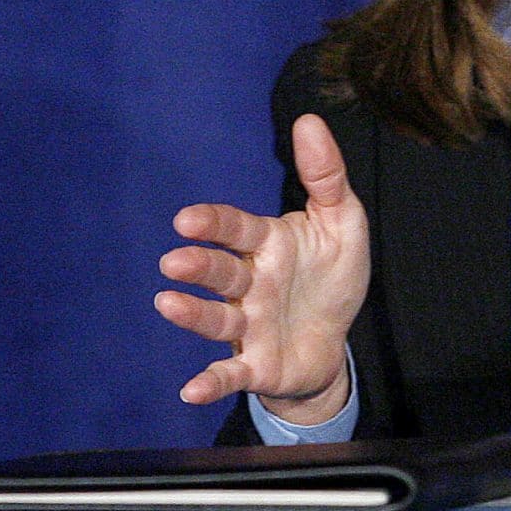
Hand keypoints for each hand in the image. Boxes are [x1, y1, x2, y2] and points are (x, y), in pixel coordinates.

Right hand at [154, 113, 368, 423]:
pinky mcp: (257, 364)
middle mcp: (250, 284)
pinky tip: (190, 390)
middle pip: (220, 273)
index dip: (212, 224)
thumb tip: (310, 120)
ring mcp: (250, 325)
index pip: (235, 230)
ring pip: (217, 318)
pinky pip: (231, 372)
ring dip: (192, 313)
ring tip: (167, 303)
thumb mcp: (343, 222)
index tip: (187, 221)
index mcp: (267, 246)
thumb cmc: (330, 277)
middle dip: (198, 267)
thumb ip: (325, 175)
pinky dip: (211, 380)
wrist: (335, 342)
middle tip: (175, 263)